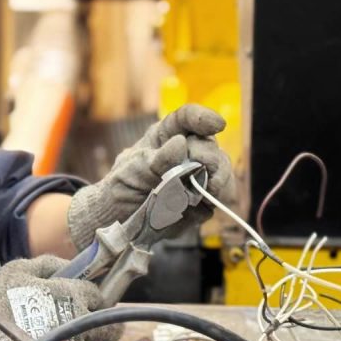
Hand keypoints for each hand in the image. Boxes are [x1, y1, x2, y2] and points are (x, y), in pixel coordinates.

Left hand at [67, 104, 236, 250]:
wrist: (119, 222)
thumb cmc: (120, 188)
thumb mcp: (130, 173)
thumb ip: (155, 161)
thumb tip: (180, 143)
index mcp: (164, 138)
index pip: (186, 119)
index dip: (202, 117)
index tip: (217, 125)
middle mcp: (186, 152)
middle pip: (208, 145)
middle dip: (209, 157)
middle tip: (203, 169)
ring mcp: (197, 176)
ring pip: (221, 169)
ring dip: (219, 178)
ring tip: (209, 189)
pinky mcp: (203, 200)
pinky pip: (218, 197)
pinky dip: (213, 201)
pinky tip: (200, 206)